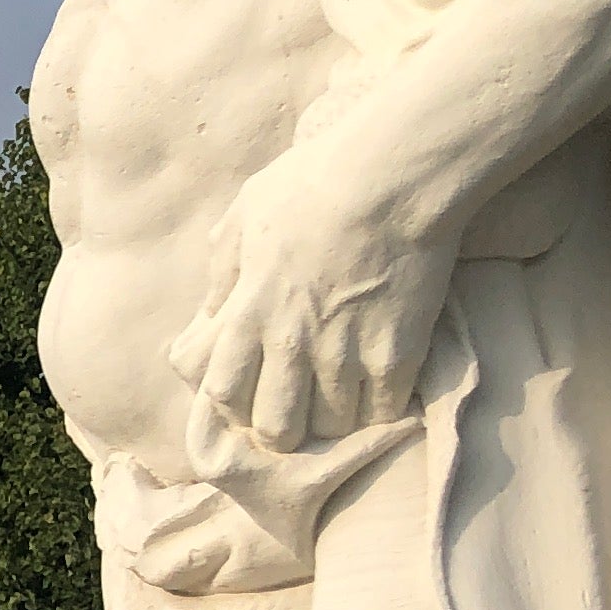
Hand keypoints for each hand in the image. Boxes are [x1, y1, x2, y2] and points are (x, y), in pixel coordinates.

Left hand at [167, 142, 454, 450]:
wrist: (391, 180)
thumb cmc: (313, 184)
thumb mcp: (246, 214)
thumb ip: (225, 266)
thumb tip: (213, 306)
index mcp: (249, 313)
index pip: (224, 395)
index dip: (234, 406)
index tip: (250, 396)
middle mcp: (292, 344)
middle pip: (276, 429)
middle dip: (283, 429)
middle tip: (298, 411)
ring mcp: (346, 354)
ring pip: (332, 427)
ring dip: (335, 420)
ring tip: (343, 398)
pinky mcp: (398, 354)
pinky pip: (384, 411)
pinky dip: (382, 408)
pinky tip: (383, 386)